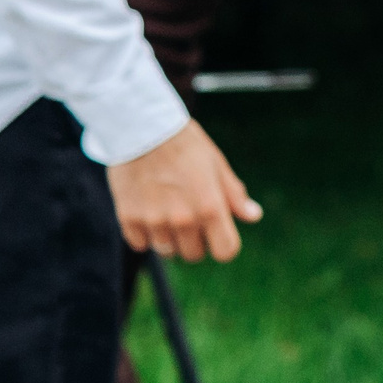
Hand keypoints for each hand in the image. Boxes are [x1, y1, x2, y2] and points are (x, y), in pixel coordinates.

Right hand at [105, 120, 261, 262]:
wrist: (142, 128)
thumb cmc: (185, 144)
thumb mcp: (217, 164)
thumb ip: (234, 195)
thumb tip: (254, 216)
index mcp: (210, 207)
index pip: (226, 251)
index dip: (224, 244)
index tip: (218, 232)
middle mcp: (183, 219)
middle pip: (194, 255)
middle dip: (196, 240)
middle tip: (190, 215)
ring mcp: (154, 221)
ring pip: (167, 251)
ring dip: (170, 238)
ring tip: (167, 209)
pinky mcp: (128, 219)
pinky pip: (141, 244)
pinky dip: (145, 233)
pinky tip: (147, 210)